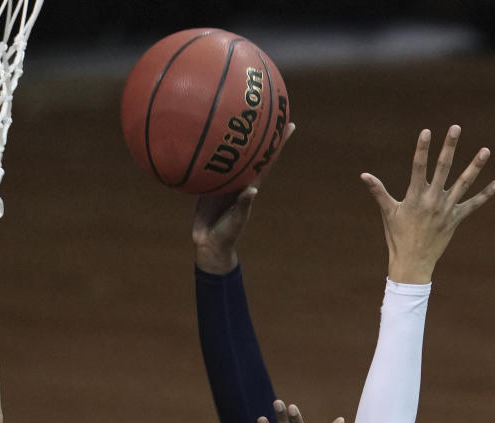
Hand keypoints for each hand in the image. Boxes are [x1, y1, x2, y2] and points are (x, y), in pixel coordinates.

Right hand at [192, 122, 295, 272]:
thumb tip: (252, 191)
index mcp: (250, 184)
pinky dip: (210, 147)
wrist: (209, 244)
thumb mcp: (236, 221)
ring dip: (236, 133)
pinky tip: (205, 131)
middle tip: (270, 105)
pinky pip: (211, 160)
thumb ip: (243, 206)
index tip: (290, 124)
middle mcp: (240, 177)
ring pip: (233, 151)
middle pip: (253, 148)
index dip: (279, 142)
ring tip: (238, 110)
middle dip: (262, 128)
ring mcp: (225, 178)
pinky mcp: (209, 181)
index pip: (268, 158)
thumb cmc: (227, 235)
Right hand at [361, 125, 494, 284]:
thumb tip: (364, 175)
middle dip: (450, 147)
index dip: (422, 149)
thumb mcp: (388, 213)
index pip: (419, 167)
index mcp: (415, 197)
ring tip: (486, 150)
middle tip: (456, 128)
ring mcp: (446, 210)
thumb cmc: (398, 238)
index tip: (427, 131)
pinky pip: (473, 205)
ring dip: (475, 166)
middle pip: (443, 168)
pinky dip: (485, 195)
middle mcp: (433, 200)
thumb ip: (379, 191)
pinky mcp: (455, 220)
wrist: (413, 264)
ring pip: (464, 184)